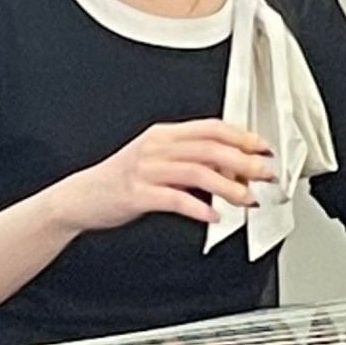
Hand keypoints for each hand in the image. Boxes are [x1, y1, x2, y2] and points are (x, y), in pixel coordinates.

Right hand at [54, 119, 274, 230]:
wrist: (81, 198)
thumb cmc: (122, 181)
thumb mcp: (157, 161)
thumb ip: (190, 161)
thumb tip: (230, 168)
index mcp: (164, 135)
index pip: (210, 127)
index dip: (241, 136)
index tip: (262, 148)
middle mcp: (156, 148)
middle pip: (209, 148)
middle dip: (243, 161)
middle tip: (264, 174)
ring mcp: (146, 170)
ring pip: (196, 172)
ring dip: (227, 186)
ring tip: (246, 199)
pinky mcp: (137, 194)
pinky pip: (174, 199)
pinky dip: (198, 208)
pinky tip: (213, 216)